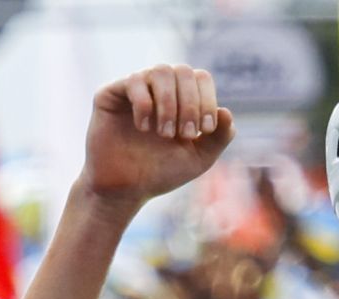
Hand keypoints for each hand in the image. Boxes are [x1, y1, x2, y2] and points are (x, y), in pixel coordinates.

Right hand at [80, 65, 234, 210]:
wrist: (126, 189)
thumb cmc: (162, 172)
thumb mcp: (199, 158)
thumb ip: (218, 137)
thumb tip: (226, 111)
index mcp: (182, 98)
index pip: (201, 78)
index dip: (207, 100)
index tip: (204, 131)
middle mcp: (159, 88)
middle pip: (183, 71)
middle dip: (189, 104)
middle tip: (183, 134)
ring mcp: (136, 88)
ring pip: (161, 71)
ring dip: (168, 103)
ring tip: (164, 133)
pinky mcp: (111, 94)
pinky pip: (134, 81)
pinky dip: (144, 104)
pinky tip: (143, 128)